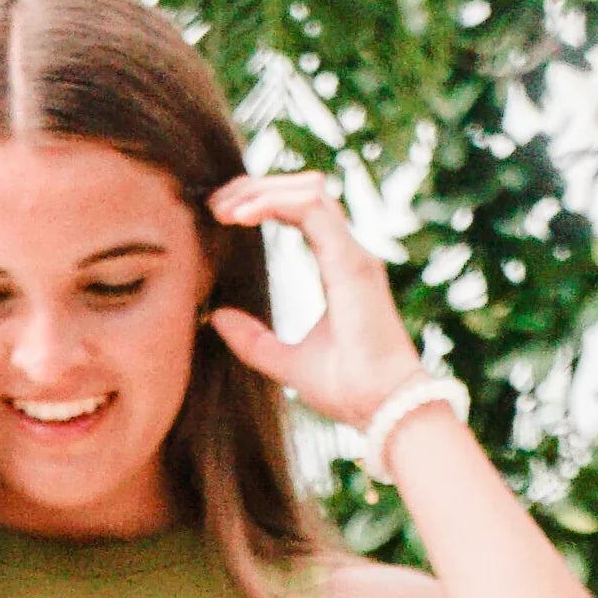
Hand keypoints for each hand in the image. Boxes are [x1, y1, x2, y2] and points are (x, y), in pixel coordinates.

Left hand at [205, 172, 426, 432]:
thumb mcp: (286, 363)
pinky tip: (241, 217)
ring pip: (307, 191)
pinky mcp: (350, 261)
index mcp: (339, 266)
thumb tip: (217, 316)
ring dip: (262, 191)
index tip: (223, 216)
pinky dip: (273, 204)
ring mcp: (353, 252)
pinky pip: (309, 209)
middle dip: (257, 188)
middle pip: (303, 191)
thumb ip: (254, 341)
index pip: (302, 211)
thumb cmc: (348, 389)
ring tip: (225, 209)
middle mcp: (349, 251)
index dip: (262, 203)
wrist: (382, 409)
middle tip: (216, 205)